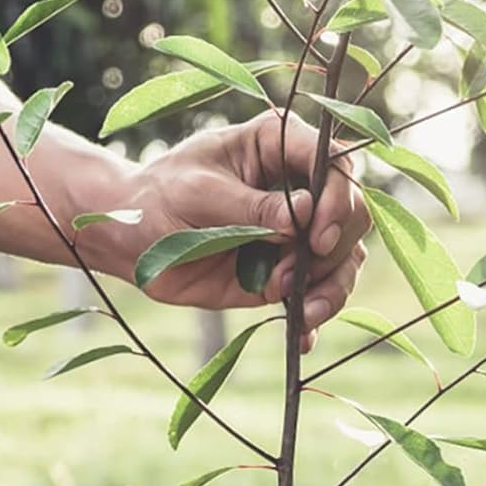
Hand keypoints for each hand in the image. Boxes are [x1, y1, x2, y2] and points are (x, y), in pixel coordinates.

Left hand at [99, 111, 369, 348]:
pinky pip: (317, 294)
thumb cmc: (160, 196)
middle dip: (335, 246)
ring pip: (344, 257)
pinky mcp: (286, 272)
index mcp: (278, 145)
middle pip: (351, 213)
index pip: (333, 164)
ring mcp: (296, 233)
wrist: (133, 240)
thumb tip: (302, 215)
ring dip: (333, 287)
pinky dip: (315, 318)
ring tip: (306, 312)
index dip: (337, 198)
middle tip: (302, 270)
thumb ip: (251, 207)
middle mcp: (298, 187)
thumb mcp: (200, 193)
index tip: (317, 235)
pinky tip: (304, 339)